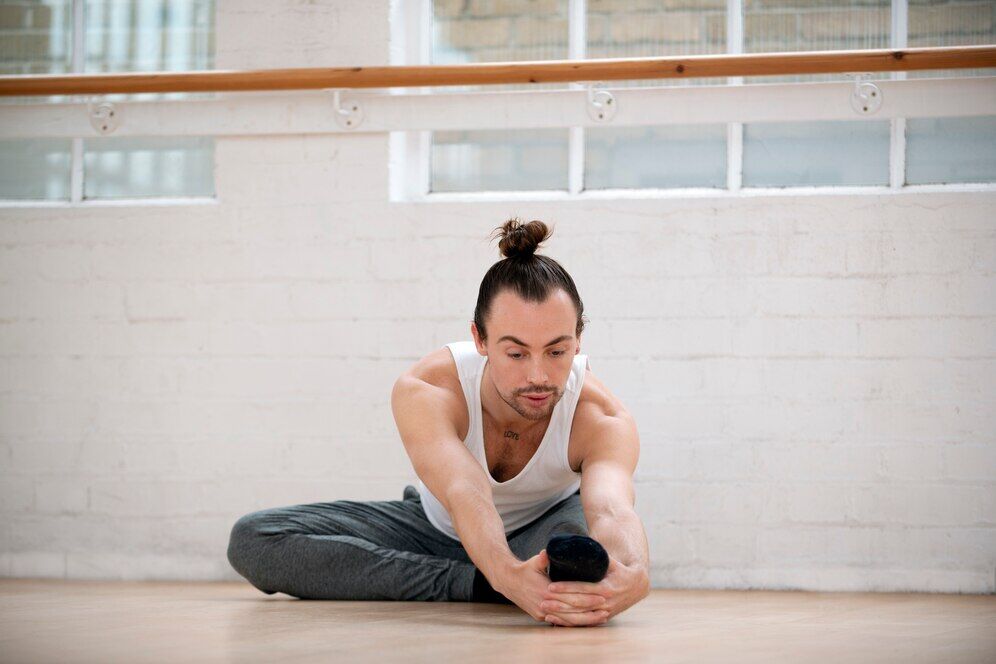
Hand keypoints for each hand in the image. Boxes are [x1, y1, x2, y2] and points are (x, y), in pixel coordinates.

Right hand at [494, 550, 608, 624]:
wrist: (508, 582)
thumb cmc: (525, 569)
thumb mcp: (535, 561)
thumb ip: (544, 557)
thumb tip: (549, 550)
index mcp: (546, 591)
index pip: (571, 597)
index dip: (588, 597)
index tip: (602, 595)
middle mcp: (545, 605)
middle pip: (573, 611)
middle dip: (591, 611)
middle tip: (607, 608)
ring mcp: (543, 613)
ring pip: (568, 620)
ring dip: (586, 620)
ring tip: (602, 618)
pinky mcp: (541, 617)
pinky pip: (560, 623)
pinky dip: (574, 623)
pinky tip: (586, 623)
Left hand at [540, 554, 649, 626]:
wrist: (637, 586)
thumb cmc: (620, 570)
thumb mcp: (611, 562)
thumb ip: (597, 556)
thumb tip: (579, 546)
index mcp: (606, 587)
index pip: (582, 588)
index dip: (566, 587)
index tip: (551, 585)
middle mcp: (605, 602)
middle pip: (578, 603)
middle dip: (560, 602)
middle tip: (543, 599)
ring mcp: (604, 612)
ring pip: (580, 616)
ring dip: (561, 614)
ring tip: (544, 610)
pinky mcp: (602, 618)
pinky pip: (583, 623)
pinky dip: (568, 623)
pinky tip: (554, 621)